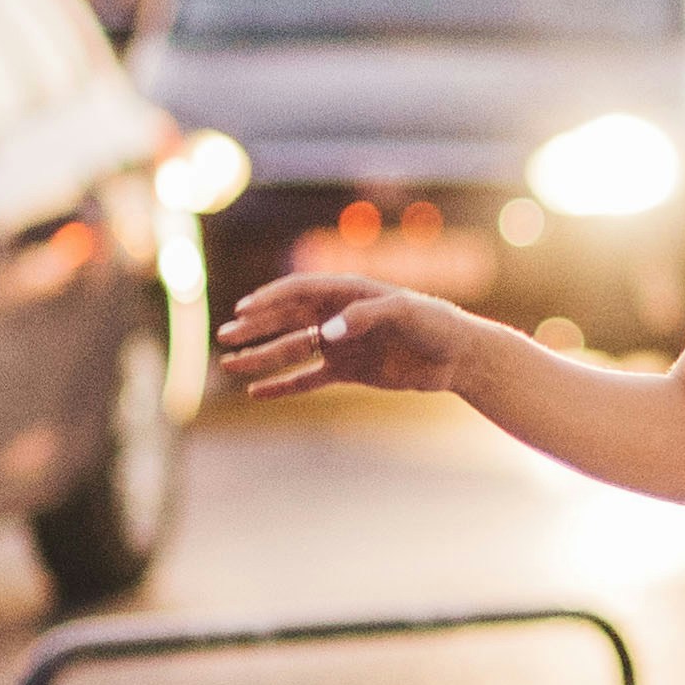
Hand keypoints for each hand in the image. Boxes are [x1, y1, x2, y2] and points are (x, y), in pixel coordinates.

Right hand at [215, 269, 469, 400]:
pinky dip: (284, 386)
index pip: (300, 292)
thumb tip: (327, 333)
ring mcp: (342, 344)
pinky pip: (309, 379)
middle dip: (255, 328)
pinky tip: (258, 392)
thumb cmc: (436, 323)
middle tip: (225, 336)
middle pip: (287, 320)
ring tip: (228, 365)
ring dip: (260, 357)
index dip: (270, 299)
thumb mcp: (404, 313)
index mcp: (349, 291)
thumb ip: (365, 317)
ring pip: (292, 350)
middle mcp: (339, 315)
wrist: (459, 356)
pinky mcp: (350, 371)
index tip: (243, 310)